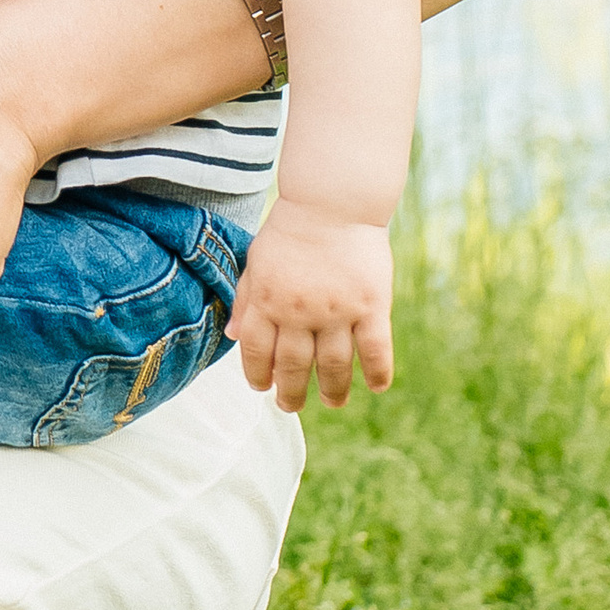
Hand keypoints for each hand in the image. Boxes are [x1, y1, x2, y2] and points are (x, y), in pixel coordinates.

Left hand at [230, 203, 394, 411]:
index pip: (257, 350)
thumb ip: (245, 299)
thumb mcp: (257, 260)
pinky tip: (376, 386)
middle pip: (293, 366)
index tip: (263, 387)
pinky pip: (375, 349)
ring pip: (334, 366)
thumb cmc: (290, 230)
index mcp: (267, 300)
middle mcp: (299, 311)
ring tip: (332, 402)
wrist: (332, 202)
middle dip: (290, 393)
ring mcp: (337, 311)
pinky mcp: (371, 305)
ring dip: (332, 390)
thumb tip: (233, 336)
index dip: (257, 374)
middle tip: (291, 406)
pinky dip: (377, 372)